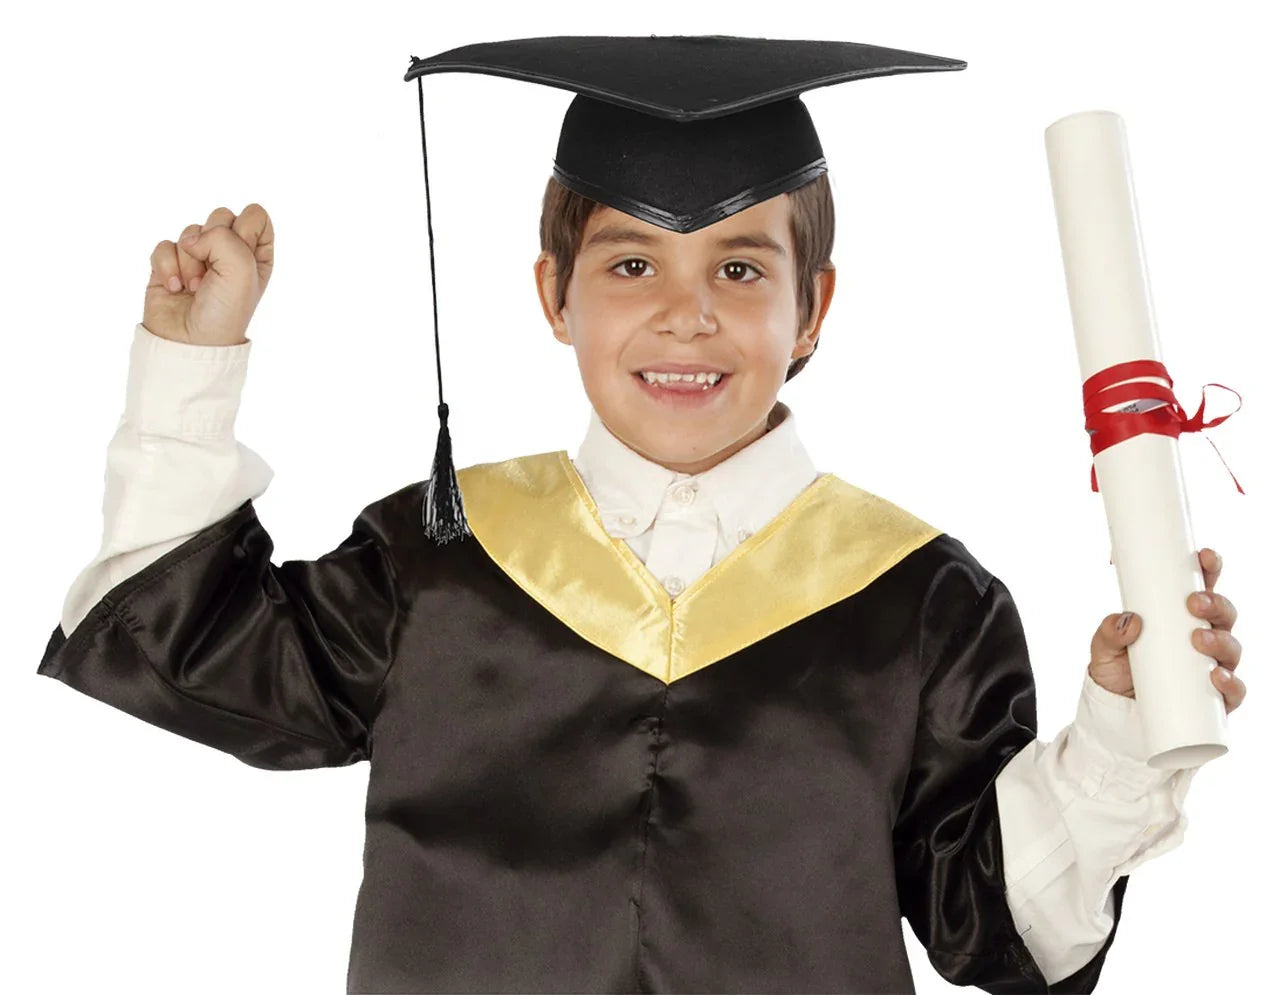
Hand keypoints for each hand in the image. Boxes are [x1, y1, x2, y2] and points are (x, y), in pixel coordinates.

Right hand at [143, 203, 273, 345]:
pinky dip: (168, 266)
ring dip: (191, 262)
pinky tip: (175, 288)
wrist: (190, 342)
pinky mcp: (171, 264)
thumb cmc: (225, 311)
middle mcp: (230, 253)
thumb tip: (192, 239)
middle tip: (214, 272)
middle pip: (220, 215)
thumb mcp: (241, 269)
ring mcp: (199, 258)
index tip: (242, 256)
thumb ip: (223, 237)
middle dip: (214, 242)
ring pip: (190, 230)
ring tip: (196, 288)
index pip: (255, 215)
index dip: (245, 230)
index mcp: (256, 255)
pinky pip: (165, 245)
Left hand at [1088, 547, 1244, 713]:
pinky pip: (1234, 690)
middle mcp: (1205, 638)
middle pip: (1225, 614)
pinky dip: (1230, 683)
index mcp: (1183, 617)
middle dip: (1215, 604)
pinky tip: (1217, 676)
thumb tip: (1129, 620)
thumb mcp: (1104, 647)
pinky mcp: (1216, 698)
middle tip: (1194, 603)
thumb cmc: (1118, 669)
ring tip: (1198, 639)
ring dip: (1221, 640)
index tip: (1204, 557)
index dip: (1209, 569)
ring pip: (1232, 648)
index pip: (1204, 587)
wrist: (1117, 712)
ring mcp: (1213, 666)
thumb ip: (1109, 631)